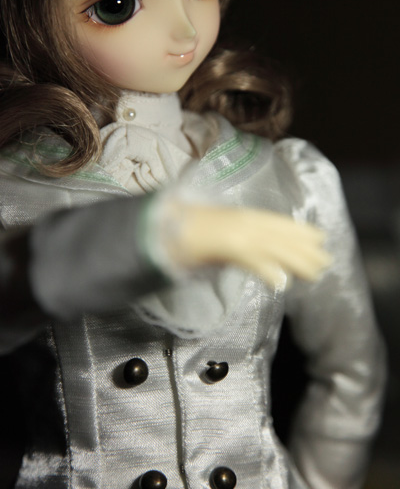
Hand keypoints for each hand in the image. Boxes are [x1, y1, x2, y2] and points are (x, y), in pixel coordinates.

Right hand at [164, 204, 330, 285]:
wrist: (168, 227)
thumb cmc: (190, 229)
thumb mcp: (219, 232)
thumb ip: (237, 242)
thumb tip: (253, 254)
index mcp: (244, 215)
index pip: (278, 222)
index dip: (300, 229)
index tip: (320, 236)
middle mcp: (245, 221)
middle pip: (281, 236)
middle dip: (305, 248)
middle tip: (326, 261)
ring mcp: (238, 233)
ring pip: (275, 247)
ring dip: (296, 260)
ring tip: (315, 274)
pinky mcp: (228, 246)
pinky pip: (252, 260)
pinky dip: (267, 271)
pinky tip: (281, 284)